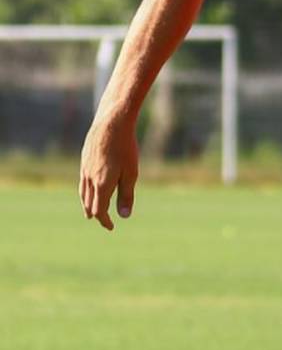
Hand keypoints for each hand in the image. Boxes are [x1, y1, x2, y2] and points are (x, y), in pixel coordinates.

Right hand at [79, 112, 139, 231]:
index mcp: (102, 184)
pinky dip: (85, 191)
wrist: (111, 123)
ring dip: (87, 204)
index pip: (99, 210)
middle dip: (96, 214)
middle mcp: (90, 179)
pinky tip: (88, 190)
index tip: (111, 227)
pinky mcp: (84, 160)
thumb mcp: (131, 173)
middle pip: (89, 204)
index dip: (105, 220)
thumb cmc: (125, 148)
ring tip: (89, 212)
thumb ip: (126, 195)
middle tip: (102, 221)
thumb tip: (123, 216)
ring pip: (83, 193)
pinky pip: (82, 181)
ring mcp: (84, 169)